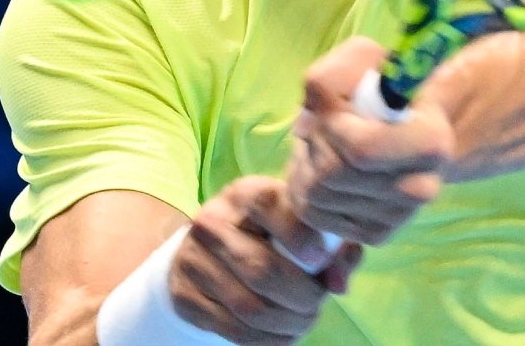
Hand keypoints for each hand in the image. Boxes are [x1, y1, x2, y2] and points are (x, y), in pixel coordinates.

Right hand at [171, 175, 361, 344]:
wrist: (207, 252)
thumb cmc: (270, 235)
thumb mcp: (300, 227)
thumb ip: (332, 247)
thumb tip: (338, 283)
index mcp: (245, 194)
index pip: (269, 206)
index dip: (300, 236)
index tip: (319, 261)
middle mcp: (212, 222)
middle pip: (262, 269)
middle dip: (301, 296)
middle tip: (317, 304)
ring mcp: (192, 260)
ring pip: (249, 307)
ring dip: (287, 323)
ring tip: (303, 320)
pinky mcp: (185, 296)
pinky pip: (234, 330)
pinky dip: (267, 340)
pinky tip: (282, 333)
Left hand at [286, 37, 454, 244]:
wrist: (400, 125)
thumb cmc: (379, 88)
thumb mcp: (361, 61)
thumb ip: (332, 76)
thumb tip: (311, 119)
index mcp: (431, 143)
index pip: (363, 150)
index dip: (333, 128)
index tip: (333, 111)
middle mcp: (423, 188)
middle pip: (334, 174)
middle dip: (315, 142)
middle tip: (322, 125)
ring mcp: (399, 217)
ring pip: (319, 195)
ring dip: (305, 163)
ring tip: (323, 145)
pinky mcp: (375, 235)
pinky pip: (315, 216)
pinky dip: (304, 188)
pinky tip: (321, 170)